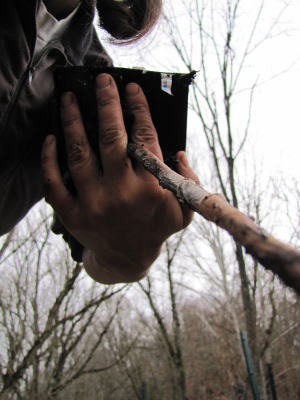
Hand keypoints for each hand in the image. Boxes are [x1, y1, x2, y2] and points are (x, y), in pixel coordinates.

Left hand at [41, 74, 198, 283]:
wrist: (127, 259)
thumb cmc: (156, 229)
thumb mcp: (184, 211)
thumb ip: (188, 181)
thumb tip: (178, 152)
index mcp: (151, 189)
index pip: (146, 139)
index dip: (139, 110)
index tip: (132, 89)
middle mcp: (122, 194)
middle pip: (111, 138)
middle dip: (107, 103)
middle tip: (102, 80)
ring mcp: (94, 205)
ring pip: (78, 154)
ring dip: (72, 121)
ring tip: (69, 99)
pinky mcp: (73, 215)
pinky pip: (54, 183)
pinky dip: (48, 159)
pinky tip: (51, 138)